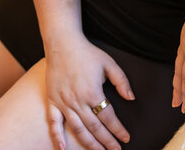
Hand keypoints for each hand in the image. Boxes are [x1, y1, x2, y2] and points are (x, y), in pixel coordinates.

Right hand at [44, 31, 134, 149]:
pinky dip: (57, 137)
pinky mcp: (52, 101)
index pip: (108, 118)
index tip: (126, 138)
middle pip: (95, 128)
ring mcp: (64, 103)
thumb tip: (131, 98)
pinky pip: (54, 123)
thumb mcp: (110, 64)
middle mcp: (78, 101)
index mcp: (93, 93)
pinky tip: (63, 149)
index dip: (118, 130)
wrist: (63, 44)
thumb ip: (121, 81)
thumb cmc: (87, 53)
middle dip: (107, 141)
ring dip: (89, 144)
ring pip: (77, 129)